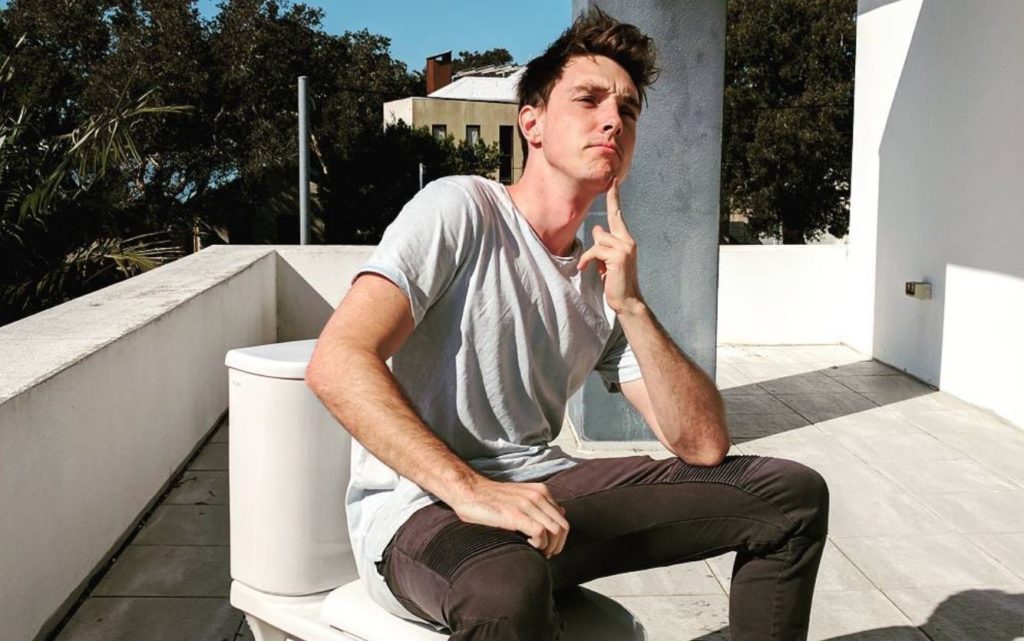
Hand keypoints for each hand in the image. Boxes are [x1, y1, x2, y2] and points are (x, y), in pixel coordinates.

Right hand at [448, 477, 569, 558]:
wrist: (469, 491)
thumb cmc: (491, 499)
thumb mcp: (521, 497)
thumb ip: (540, 505)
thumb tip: (561, 513)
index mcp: (541, 491)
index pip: (563, 519)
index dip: (558, 538)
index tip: (546, 547)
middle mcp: (538, 496)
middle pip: (563, 527)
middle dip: (557, 546)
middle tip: (543, 554)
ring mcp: (527, 504)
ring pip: (556, 531)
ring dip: (549, 547)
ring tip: (535, 552)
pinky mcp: (516, 514)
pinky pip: (540, 533)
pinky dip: (538, 545)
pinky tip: (525, 545)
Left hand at [578, 177, 643, 314]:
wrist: (626, 300)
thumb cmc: (615, 281)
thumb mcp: (606, 260)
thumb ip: (604, 244)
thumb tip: (597, 228)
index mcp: (626, 241)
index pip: (617, 216)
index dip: (615, 198)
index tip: (613, 181)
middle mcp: (628, 241)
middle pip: (607, 225)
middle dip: (608, 211)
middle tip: (612, 184)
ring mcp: (625, 248)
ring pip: (599, 240)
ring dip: (592, 256)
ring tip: (597, 268)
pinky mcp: (619, 257)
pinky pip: (595, 251)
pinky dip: (587, 260)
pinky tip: (585, 269)